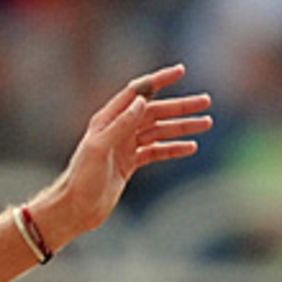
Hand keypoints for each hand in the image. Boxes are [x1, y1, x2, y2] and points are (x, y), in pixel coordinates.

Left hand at [38, 64, 212, 247]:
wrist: (75, 209)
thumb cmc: (81, 179)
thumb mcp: (99, 149)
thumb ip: (120, 124)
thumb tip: (142, 101)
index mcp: (107, 119)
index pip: (138, 92)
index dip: (159, 80)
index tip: (181, 71)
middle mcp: (117, 129)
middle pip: (155, 111)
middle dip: (180, 107)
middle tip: (206, 102)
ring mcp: (124, 147)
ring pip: (159, 131)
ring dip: (182, 127)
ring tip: (206, 123)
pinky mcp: (129, 164)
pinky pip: (156, 151)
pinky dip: (173, 149)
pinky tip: (191, 147)